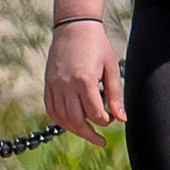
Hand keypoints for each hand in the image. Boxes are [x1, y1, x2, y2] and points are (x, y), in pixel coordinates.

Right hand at [43, 19, 122, 141]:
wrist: (74, 28)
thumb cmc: (97, 47)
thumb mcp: (112, 69)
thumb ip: (115, 95)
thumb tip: (121, 118)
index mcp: (84, 81)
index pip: (94, 113)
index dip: (105, 121)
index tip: (112, 118)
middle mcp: (66, 85)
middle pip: (75, 120)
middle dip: (89, 134)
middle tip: (100, 140)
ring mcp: (54, 85)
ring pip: (61, 117)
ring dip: (74, 129)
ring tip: (87, 132)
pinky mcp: (47, 84)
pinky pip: (51, 109)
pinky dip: (60, 119)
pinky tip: (71, 122)